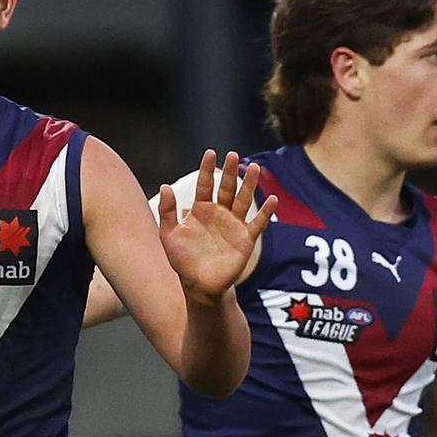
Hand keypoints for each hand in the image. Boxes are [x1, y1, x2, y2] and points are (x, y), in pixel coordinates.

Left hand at [158, 150, 277, 305]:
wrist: (199, 284)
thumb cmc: (183, 259)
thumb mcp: (169, 235)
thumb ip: (166, 211)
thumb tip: (164, 186)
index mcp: (200, 210)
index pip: (204, 185)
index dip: (206, 169)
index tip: (210, 153)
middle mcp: (218, 213)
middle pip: (226, 188)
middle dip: (230, 172)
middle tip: (234, 155)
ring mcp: (233, 225)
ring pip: (243, 200)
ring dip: (249, 185)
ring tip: (254, 168)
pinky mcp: (245, 239)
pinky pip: (258, 223)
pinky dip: (265, 212)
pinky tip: (272, 199)